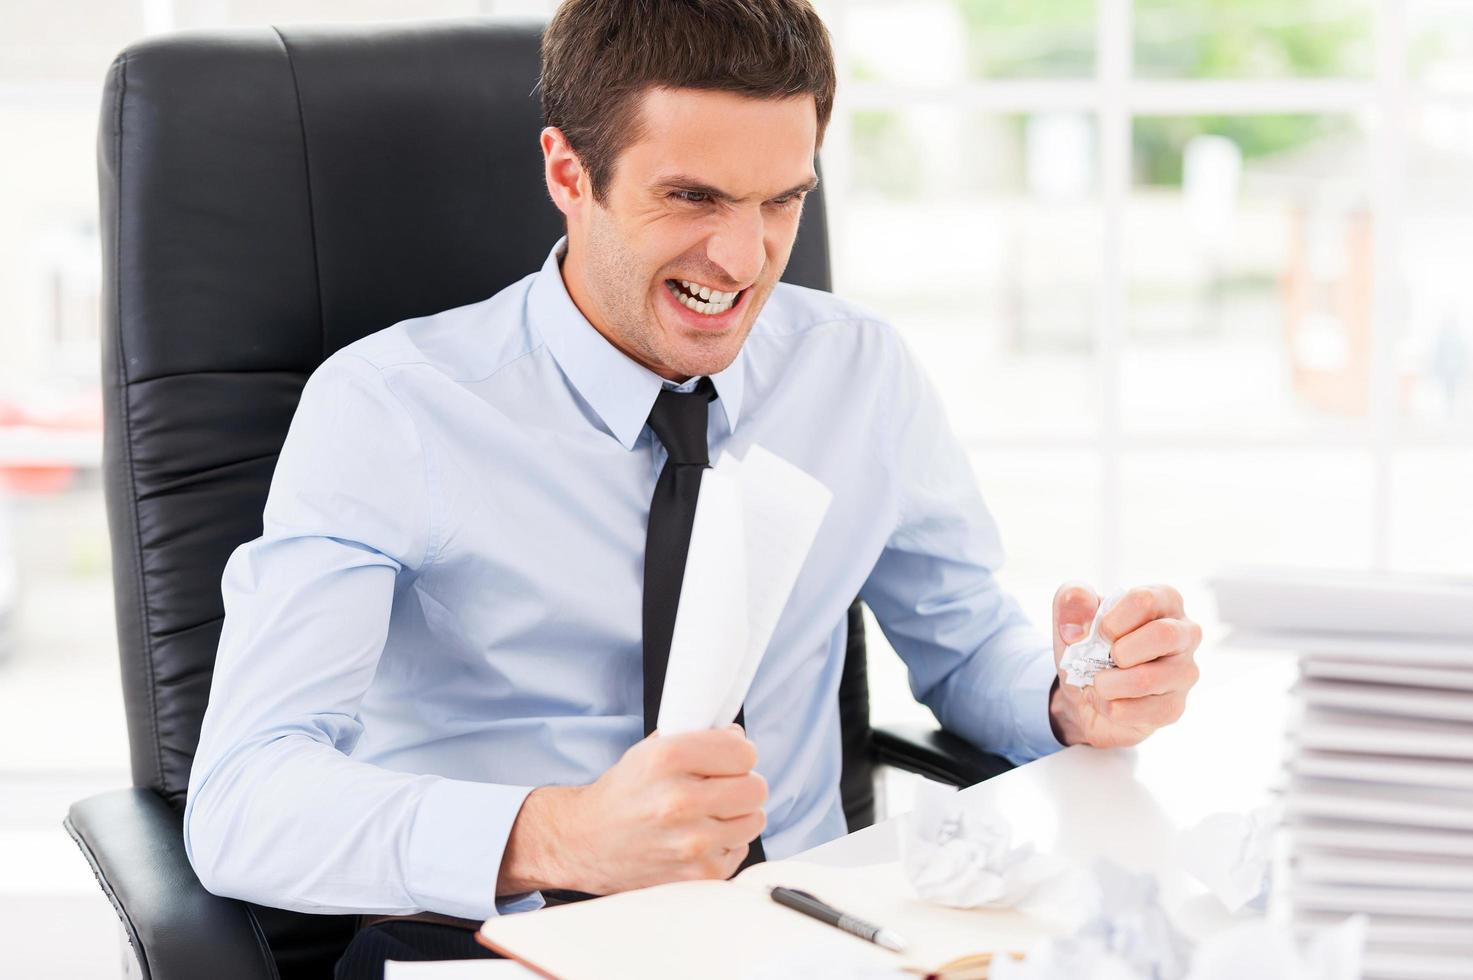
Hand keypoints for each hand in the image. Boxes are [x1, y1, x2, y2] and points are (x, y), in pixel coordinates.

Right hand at [497, 724, 766, 896]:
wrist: (586, 842)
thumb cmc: (624, 793)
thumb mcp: (651, 750)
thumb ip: (698, 737)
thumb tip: (740, 736)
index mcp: (668, 759)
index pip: (744, 752)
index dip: (738, 753)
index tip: (727, 759)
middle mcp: (680, 801)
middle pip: (756, 788)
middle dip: (743, 783)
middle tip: (723, 787)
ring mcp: (691, 842)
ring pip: (754, 820)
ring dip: (739, 815)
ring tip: (711, 813)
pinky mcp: (698, 873)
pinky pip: (740, 851)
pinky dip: (727, 844)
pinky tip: (701, 837)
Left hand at [1047, 583, 1200, 748]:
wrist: (1084, 688)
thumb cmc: (1088, 643)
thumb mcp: (1072, 614)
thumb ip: (1072, 600)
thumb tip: (1079, 616)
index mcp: (1164, 600)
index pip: (1145, 600)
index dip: (1111, 621)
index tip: (1098, 634)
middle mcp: (1185, 634)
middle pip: (1163, 635)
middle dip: (1119, 651)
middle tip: (1101, 658)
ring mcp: (1184, 672)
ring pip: (1147, 679)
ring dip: (1107, 684)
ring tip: (1096, 682)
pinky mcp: (1174, 707)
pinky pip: (1142, 711)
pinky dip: (1110, 707)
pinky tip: (1104, 701)